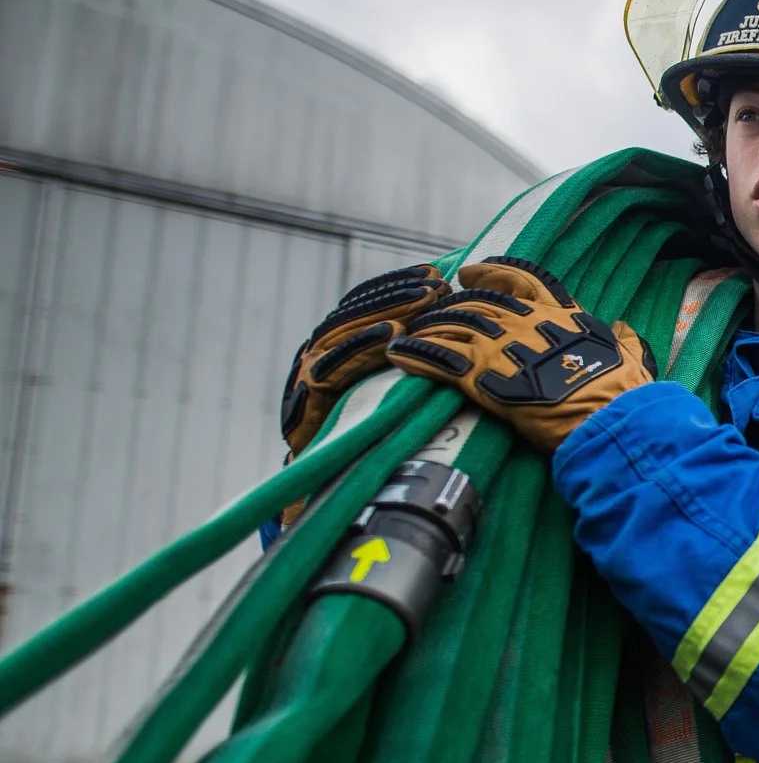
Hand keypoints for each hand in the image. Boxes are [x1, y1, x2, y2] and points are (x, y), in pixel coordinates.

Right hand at [279, 264, 447, 453]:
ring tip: (423, 300)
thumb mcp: (394, 395)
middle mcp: (320, 356)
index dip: (395, 286)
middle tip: (436, 284)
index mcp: (337, 350)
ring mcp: (307, 376)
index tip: (432, 273)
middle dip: (396, 295)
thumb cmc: (370, 442)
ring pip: (344, 331)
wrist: (330, 489)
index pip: (365, 306)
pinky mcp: (304, 400)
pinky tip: (392, 333)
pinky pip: (334, 366)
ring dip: (386, 311)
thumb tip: (451, 335)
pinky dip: (362, 346)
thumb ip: (409, 365)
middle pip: (356, 313)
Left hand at [385, 257, 655, 452]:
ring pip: (453, 326)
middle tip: (436, 310)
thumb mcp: (631, 356)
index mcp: (561, 314)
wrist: (607, 420)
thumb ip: (624, 339)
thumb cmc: (623, 392)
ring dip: (430, 328)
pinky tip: (401, 356)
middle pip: (477, 302)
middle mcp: (526, 323)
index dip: (492, 272)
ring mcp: (502, 348)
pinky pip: (439, 360)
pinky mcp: (481, 378)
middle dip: (453, 305)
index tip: (470, 271)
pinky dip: (416, 355)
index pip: (521, 278)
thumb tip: (625, 328)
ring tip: (414, 333)